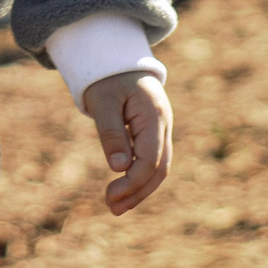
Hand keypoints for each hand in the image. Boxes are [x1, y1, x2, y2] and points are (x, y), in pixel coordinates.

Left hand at [80, 72, 173, 214]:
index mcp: (154, 115)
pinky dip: (140, 178)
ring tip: (116, 207)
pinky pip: (153, 160)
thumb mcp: (103, 102)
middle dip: (138, 192)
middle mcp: (164, 124)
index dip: (133, 182)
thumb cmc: (108, 79)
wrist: (118, 59)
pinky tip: (124, 190)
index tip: (110, 195)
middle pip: (160, 168)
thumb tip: (119, 168)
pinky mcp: (155, 133)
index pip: (150, 159)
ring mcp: (163, 129)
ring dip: (140, 189)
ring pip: (160, 167)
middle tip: (112, 208)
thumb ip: (111, 133)